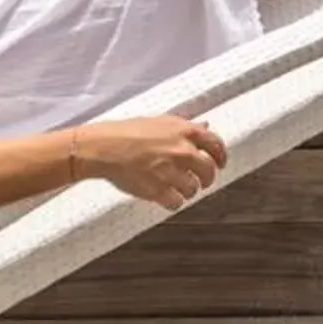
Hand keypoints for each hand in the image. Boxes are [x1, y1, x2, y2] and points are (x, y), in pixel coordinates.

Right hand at [67, 117, 225, 208]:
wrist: (101, 147)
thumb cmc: (126, 132)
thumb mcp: (160, 122)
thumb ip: (185, 127)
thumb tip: (205, 126)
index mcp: (184, 131)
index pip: (216, 144)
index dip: (221, 157)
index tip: (220, 164)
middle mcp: (181, 150)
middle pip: (209, 170)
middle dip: (207, 179)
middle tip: (200, 182)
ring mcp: (170, 171)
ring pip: (193, 189)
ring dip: (187, 190)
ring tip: (175, 187)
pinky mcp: (158, 189)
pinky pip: (176, 202)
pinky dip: (173, 202)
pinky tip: (165, 197)